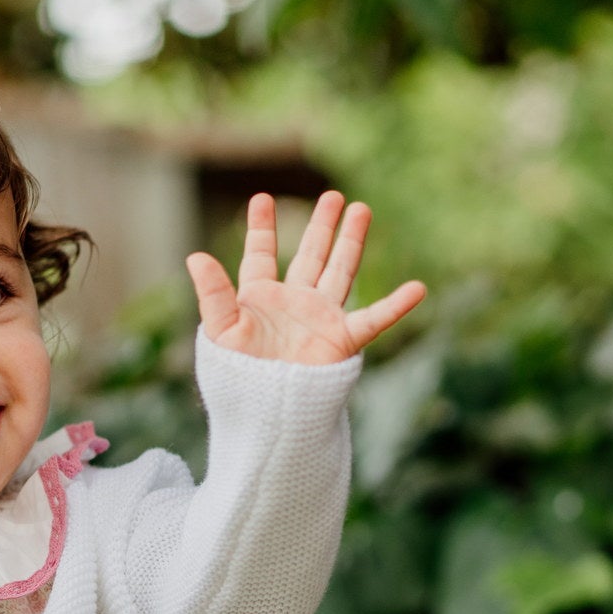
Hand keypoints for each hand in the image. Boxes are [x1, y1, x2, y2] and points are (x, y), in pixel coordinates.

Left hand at [184, 192, 425, 363]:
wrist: (261, 417)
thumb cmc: (236, 381)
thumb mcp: (221, 334)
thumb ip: (212, 296)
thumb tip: (195, 256)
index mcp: (259, 301)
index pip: (260, 256)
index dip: (261, 229)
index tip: (260, 199)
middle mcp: (293, 305)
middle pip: (311, 256)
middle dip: (321, 226)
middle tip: (333, 196)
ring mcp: (320, 320)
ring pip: (340, 272)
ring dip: (351, 242)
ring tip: (362, 209)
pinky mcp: (341, 341)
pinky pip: (374, 320)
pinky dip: (396, 307)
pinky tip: (417, 289)